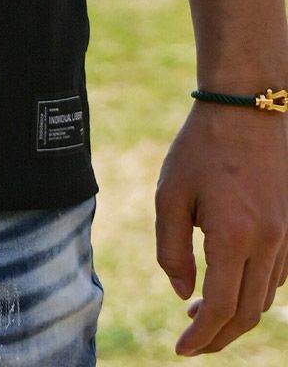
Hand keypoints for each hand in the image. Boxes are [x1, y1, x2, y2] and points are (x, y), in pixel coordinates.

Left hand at [155, 100, 287, 354]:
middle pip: (249, 313)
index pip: (221, 308)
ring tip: (201, 310)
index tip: (181, 349)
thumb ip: (171, 248)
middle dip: (219, 335)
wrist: (249, 106)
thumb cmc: (202, 146)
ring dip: (237, 314)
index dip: (201, 337)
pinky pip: (279, 276)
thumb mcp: (171, 193)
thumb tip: (182, 292)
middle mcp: (270, 243)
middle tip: (192, 340)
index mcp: (235, 236)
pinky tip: (230, 282)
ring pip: (266, 297)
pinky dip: (254, 290)